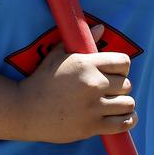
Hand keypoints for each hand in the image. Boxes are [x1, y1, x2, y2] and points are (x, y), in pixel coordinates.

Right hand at [15, 25, 136, 142]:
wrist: (25, 108)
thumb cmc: (41, 80)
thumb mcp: (57, 54)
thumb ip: (83, 40)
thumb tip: (101, 27)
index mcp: (86, 64)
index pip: (123, 62)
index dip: (121, 67)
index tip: (114, 73)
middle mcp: (93, 84)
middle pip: (127, 84)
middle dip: (120, 87)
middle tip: (109, 90)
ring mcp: (93, 107)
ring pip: (128, 104)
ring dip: (124, 104)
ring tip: (115, 104)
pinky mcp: (92, 126)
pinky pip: (123, 124)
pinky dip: (127, 120)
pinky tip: (123, 116)